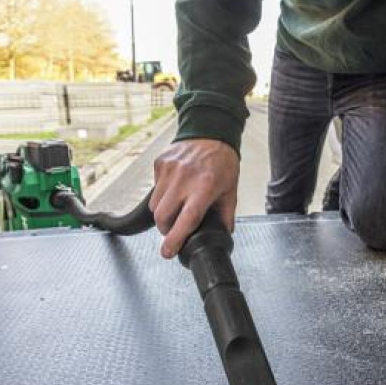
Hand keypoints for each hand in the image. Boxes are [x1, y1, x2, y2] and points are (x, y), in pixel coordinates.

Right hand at [150, 139, 239, 258]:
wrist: (211, 132)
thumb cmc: (222, 162)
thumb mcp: (230, 190)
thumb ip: (225, 215)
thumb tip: (223, 234)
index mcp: (204, 188)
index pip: (186, 219)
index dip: (175, 239)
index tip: (167, 252)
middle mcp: (184, 179)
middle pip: (162, 216)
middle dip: (165, 229)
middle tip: (173, 230)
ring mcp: (170, 170)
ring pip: (155, 204)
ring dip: (163, 212)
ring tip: (177, 204)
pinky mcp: (160, 163)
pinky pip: (155, 188)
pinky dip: (162, 193)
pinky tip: (176, 186)